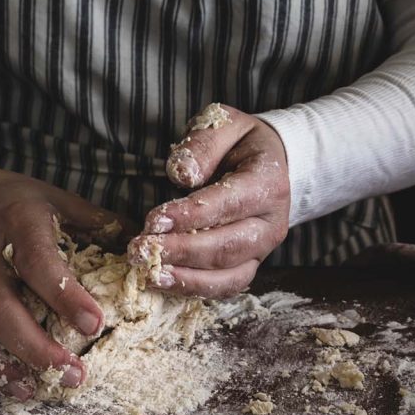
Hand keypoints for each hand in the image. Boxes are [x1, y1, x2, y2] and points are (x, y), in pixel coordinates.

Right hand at [0, 155, 124, 398]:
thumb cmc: (9, 200)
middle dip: (36, 349)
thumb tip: (146, 249)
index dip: (66, 297)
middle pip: (1, 309)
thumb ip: (98, 224)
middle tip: (73, 375)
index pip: (40, 264)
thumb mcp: (55, 198)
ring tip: (29, 389)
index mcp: (18, 224)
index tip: (96, 325)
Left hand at [128, 105, 289, 296]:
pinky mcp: (249, 266)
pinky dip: (194, 288)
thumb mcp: (224, 125)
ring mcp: (262, 250)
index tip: (154, 220)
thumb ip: (202, 145)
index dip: (192, 215)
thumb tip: (181, 175)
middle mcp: (271, 223)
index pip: (230, 203)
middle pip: (227, 246)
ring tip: (149, 272)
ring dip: (185, 278)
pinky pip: (225, 286)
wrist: (273, 166)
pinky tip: (162, 281)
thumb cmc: (241, 145)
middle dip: (181, 251)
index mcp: (268, 183)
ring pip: (228, 275)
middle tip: (140, 250)